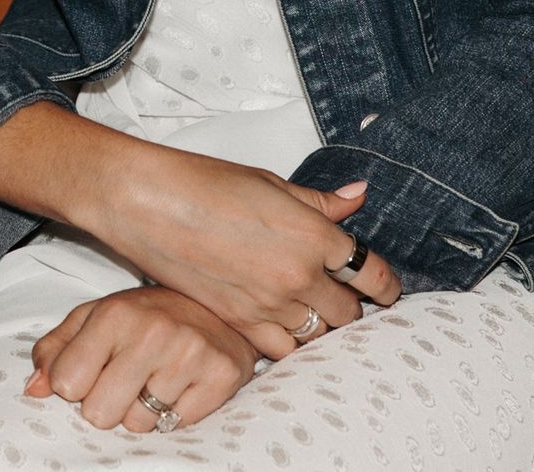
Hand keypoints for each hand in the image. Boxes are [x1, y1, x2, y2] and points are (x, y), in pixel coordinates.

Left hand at [28, 286, 259, 431]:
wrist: (215, 308)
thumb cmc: (144, 317)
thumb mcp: (92, 320)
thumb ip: (54, 352)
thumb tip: (33, 389)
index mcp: (113, 314)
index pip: (66, 382)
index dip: (74, 385)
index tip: (92, 371)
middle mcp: (152, 331)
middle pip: (99, 413)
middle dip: (107, 404)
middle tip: (125, 380)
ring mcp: (190, 354)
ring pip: (138, 425)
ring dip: (142, 412)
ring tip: (155, 380)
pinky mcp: (221, 376)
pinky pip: (177, 426)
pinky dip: (175, 414)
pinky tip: (181, 386)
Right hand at [85, 146, 400, 356]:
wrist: (146, 202)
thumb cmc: (204, 182)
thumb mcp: (270, 183)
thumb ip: (319, 202)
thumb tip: (358, 197)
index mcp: (314, 234)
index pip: (372, 274)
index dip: (386, 285)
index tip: (385, 288)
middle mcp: (300, 275)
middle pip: (349, 313)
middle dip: (349, 305)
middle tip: (338, 294)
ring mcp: (269, 304)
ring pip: (318, 336)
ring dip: (319, 326)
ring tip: (308, 312)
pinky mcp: (239, 323)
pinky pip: (281, 351)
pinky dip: (288, 343)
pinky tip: (280, 326)